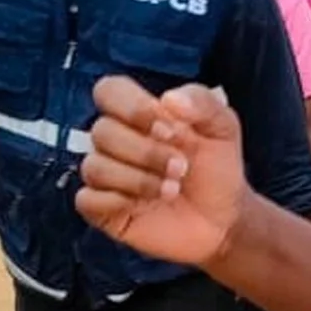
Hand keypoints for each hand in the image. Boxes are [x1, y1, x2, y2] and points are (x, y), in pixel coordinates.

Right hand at [76, 77, 250, 268]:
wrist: (223, 219)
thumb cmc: (217, 169)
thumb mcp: (223, 128)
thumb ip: (202, 102)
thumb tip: (169, 98)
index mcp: (137, 114)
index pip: (109, 91)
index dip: (133, 107)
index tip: (170, 129)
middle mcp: (115, 141)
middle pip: (102, 132)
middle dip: (146, 152)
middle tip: (181, 167)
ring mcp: (105, 175)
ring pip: (94, 166)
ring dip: (137, 179)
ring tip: (172, 189)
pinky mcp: (101, 208)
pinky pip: (87, 199)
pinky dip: (116, 201)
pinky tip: (144, 206)